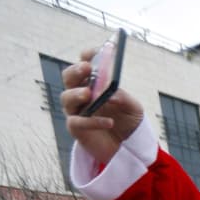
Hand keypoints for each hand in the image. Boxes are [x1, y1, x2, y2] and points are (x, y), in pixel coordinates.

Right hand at [60, 51, 145, 165]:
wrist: (128, 148)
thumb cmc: (129, 122)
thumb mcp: (133, 109)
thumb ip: (124, 98)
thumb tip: (112, 94)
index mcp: (94, 82)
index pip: (85, 62)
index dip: (89, 55)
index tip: (96, 51)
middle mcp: (81, 93)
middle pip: (69, 77)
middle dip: (76, 70)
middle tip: (86, 68)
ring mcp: (77, 110)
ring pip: (66, 98)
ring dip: (76, 93)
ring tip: (89, 94)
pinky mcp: (77, 128)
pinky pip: (77, 122)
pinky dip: (92, 121)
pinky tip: (109, 122)